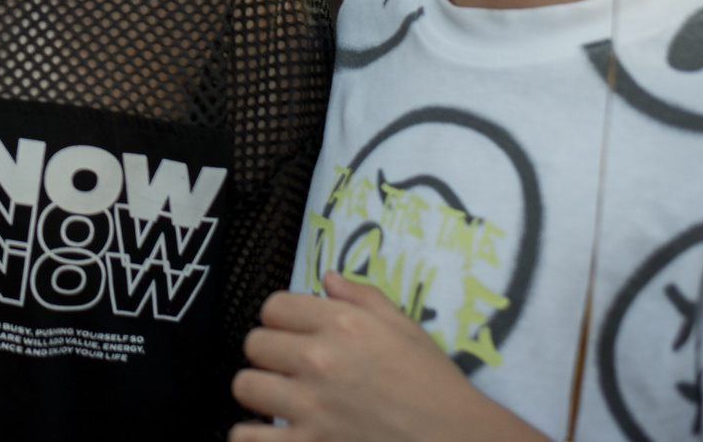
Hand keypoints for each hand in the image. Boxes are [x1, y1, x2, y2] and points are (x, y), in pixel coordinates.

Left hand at [230, 276, 548, 441]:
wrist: (458, 441)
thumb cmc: (435, 388)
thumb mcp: (405, 329)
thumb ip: (362, 297)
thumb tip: (327, 278)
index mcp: (343, 325)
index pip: (273, 306)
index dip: (282, 319)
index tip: (294, 333)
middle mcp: (320, 360)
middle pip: (255, 343)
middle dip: (270, 355)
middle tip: (291, 369)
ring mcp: (311, 407)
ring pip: (245, 385)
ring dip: (260, 392)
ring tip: (280, 399)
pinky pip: (246, 438)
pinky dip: (250, 436)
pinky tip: (267, 432)